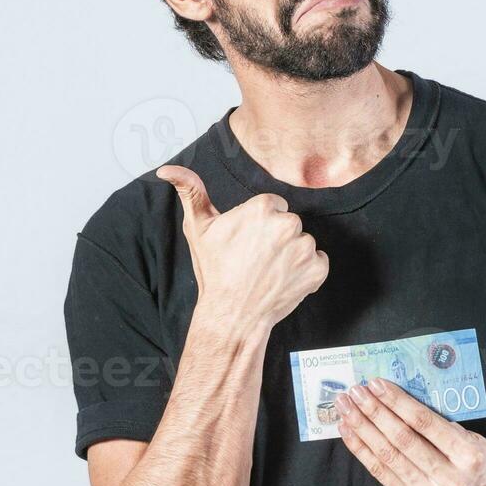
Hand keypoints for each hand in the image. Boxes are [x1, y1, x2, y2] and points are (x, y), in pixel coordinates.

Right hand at [156, 165, 328, 331]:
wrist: (231, 315)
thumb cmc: (215, 272)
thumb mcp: (198, 228)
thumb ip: (190, 191)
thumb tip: (167, 170)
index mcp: (261, 208)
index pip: (273, 206)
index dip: (259, 224)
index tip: (248, 241)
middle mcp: (287, 224)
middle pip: (289, 222)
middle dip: (276, 237)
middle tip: (256, 258)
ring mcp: (304, 248)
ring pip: (303, 241)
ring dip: (292, 254)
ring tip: (269, 270)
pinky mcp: (317, 270)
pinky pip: (318, 261)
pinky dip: (306, 271)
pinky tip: (284, 279)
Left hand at [335, 379, 485, 485]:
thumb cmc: (472, 463)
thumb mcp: (471, 439)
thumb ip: (440, 424)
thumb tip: (397, 399)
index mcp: (468, 456)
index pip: (425, 423)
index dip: (398, 402)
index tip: (376, 384)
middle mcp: (448, 478)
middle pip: (402, 439)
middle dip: (374, 412)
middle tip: (355, 392)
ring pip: (386, 455)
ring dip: (361, 427)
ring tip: (344, 407)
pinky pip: (379, 472)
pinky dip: (360, 449)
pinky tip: (347, 430)